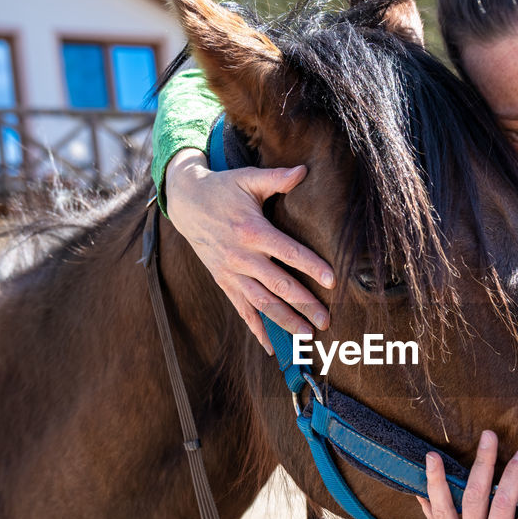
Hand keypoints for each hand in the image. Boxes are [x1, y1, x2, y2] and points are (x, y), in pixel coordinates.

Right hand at [165, 149, 333, 351]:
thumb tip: (305, 170)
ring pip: (262, 303)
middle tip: (327, 320)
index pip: (287, 252)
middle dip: (304, 304)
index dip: (310, 266)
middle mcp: (242, 256)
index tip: (332, 281)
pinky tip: (273, 347)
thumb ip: (277, 178)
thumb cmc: (223, 188)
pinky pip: (242, 310)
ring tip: (308, 336)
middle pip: (278, 285)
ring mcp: (231, 272)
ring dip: (285, 321)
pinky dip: (257, 330)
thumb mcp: (248, 179)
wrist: (185, 202)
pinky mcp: (224, 282)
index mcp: (252, 231)